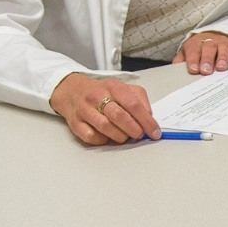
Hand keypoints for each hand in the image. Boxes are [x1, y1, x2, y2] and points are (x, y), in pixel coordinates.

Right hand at [47, 73, 161, 144]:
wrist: (72, 91)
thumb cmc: (102, 92)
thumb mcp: (123, 88)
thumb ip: (139, 100)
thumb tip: (149, 118)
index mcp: (113, 86)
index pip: (133, 104)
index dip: (146, 121)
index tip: (154, 132)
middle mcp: (97, 96)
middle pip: (119, 116)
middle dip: (133, 129)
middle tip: (139, 135)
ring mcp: (85, 110)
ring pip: (105, 127)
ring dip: (120, 136)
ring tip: (125, 136)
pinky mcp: (75, 123)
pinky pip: (91, 136)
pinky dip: (102, 140)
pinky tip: (107, 136)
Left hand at [172, 31, 227, 74]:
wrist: (211, 37)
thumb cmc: (198, 50)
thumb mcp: (186, 54)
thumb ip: (180, 62)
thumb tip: (174, 71)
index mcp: (195, 43)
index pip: (193, 50)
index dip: (193, 60)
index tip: (194, 70)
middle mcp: (210, 41)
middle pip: (208, 47)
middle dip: (207, 59)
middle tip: (206, 71)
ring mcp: (223, 41)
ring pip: (223, 46)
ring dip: (222, 57)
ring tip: (221, 68)